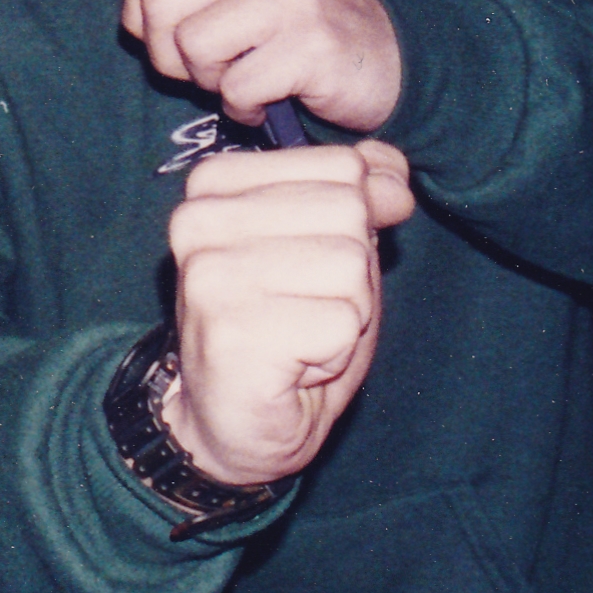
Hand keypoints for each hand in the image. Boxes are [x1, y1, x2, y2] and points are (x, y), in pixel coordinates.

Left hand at [123, 0, 402, 132]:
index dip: (144, 20)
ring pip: (193, 47)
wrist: (389, 59)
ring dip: (211, 82)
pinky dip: (244, 109)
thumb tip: (132, 21)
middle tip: (209, 71)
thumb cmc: (297, 29)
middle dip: (171, 56)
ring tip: (245, 79)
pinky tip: (270, 101)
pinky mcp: (313, 44)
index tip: (177, 42)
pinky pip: (237, 88)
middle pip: (159, 8)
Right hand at [163, 140, 415, 485]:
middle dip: (352, 273)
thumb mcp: (332, 247)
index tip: (306, 269)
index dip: (354, 224)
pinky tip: (293, 367)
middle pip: (348, 212)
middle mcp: (200, 220)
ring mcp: (210, 274)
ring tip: (299, 338)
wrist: (232, 426)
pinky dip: (334, 353)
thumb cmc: (286, 332)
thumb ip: (359, 196)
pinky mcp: (232, 330)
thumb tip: (393, 174)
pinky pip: (341, 322)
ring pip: (350, 265)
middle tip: (305, 311)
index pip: (342, 166)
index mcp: (215, 185)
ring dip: (345, 315)